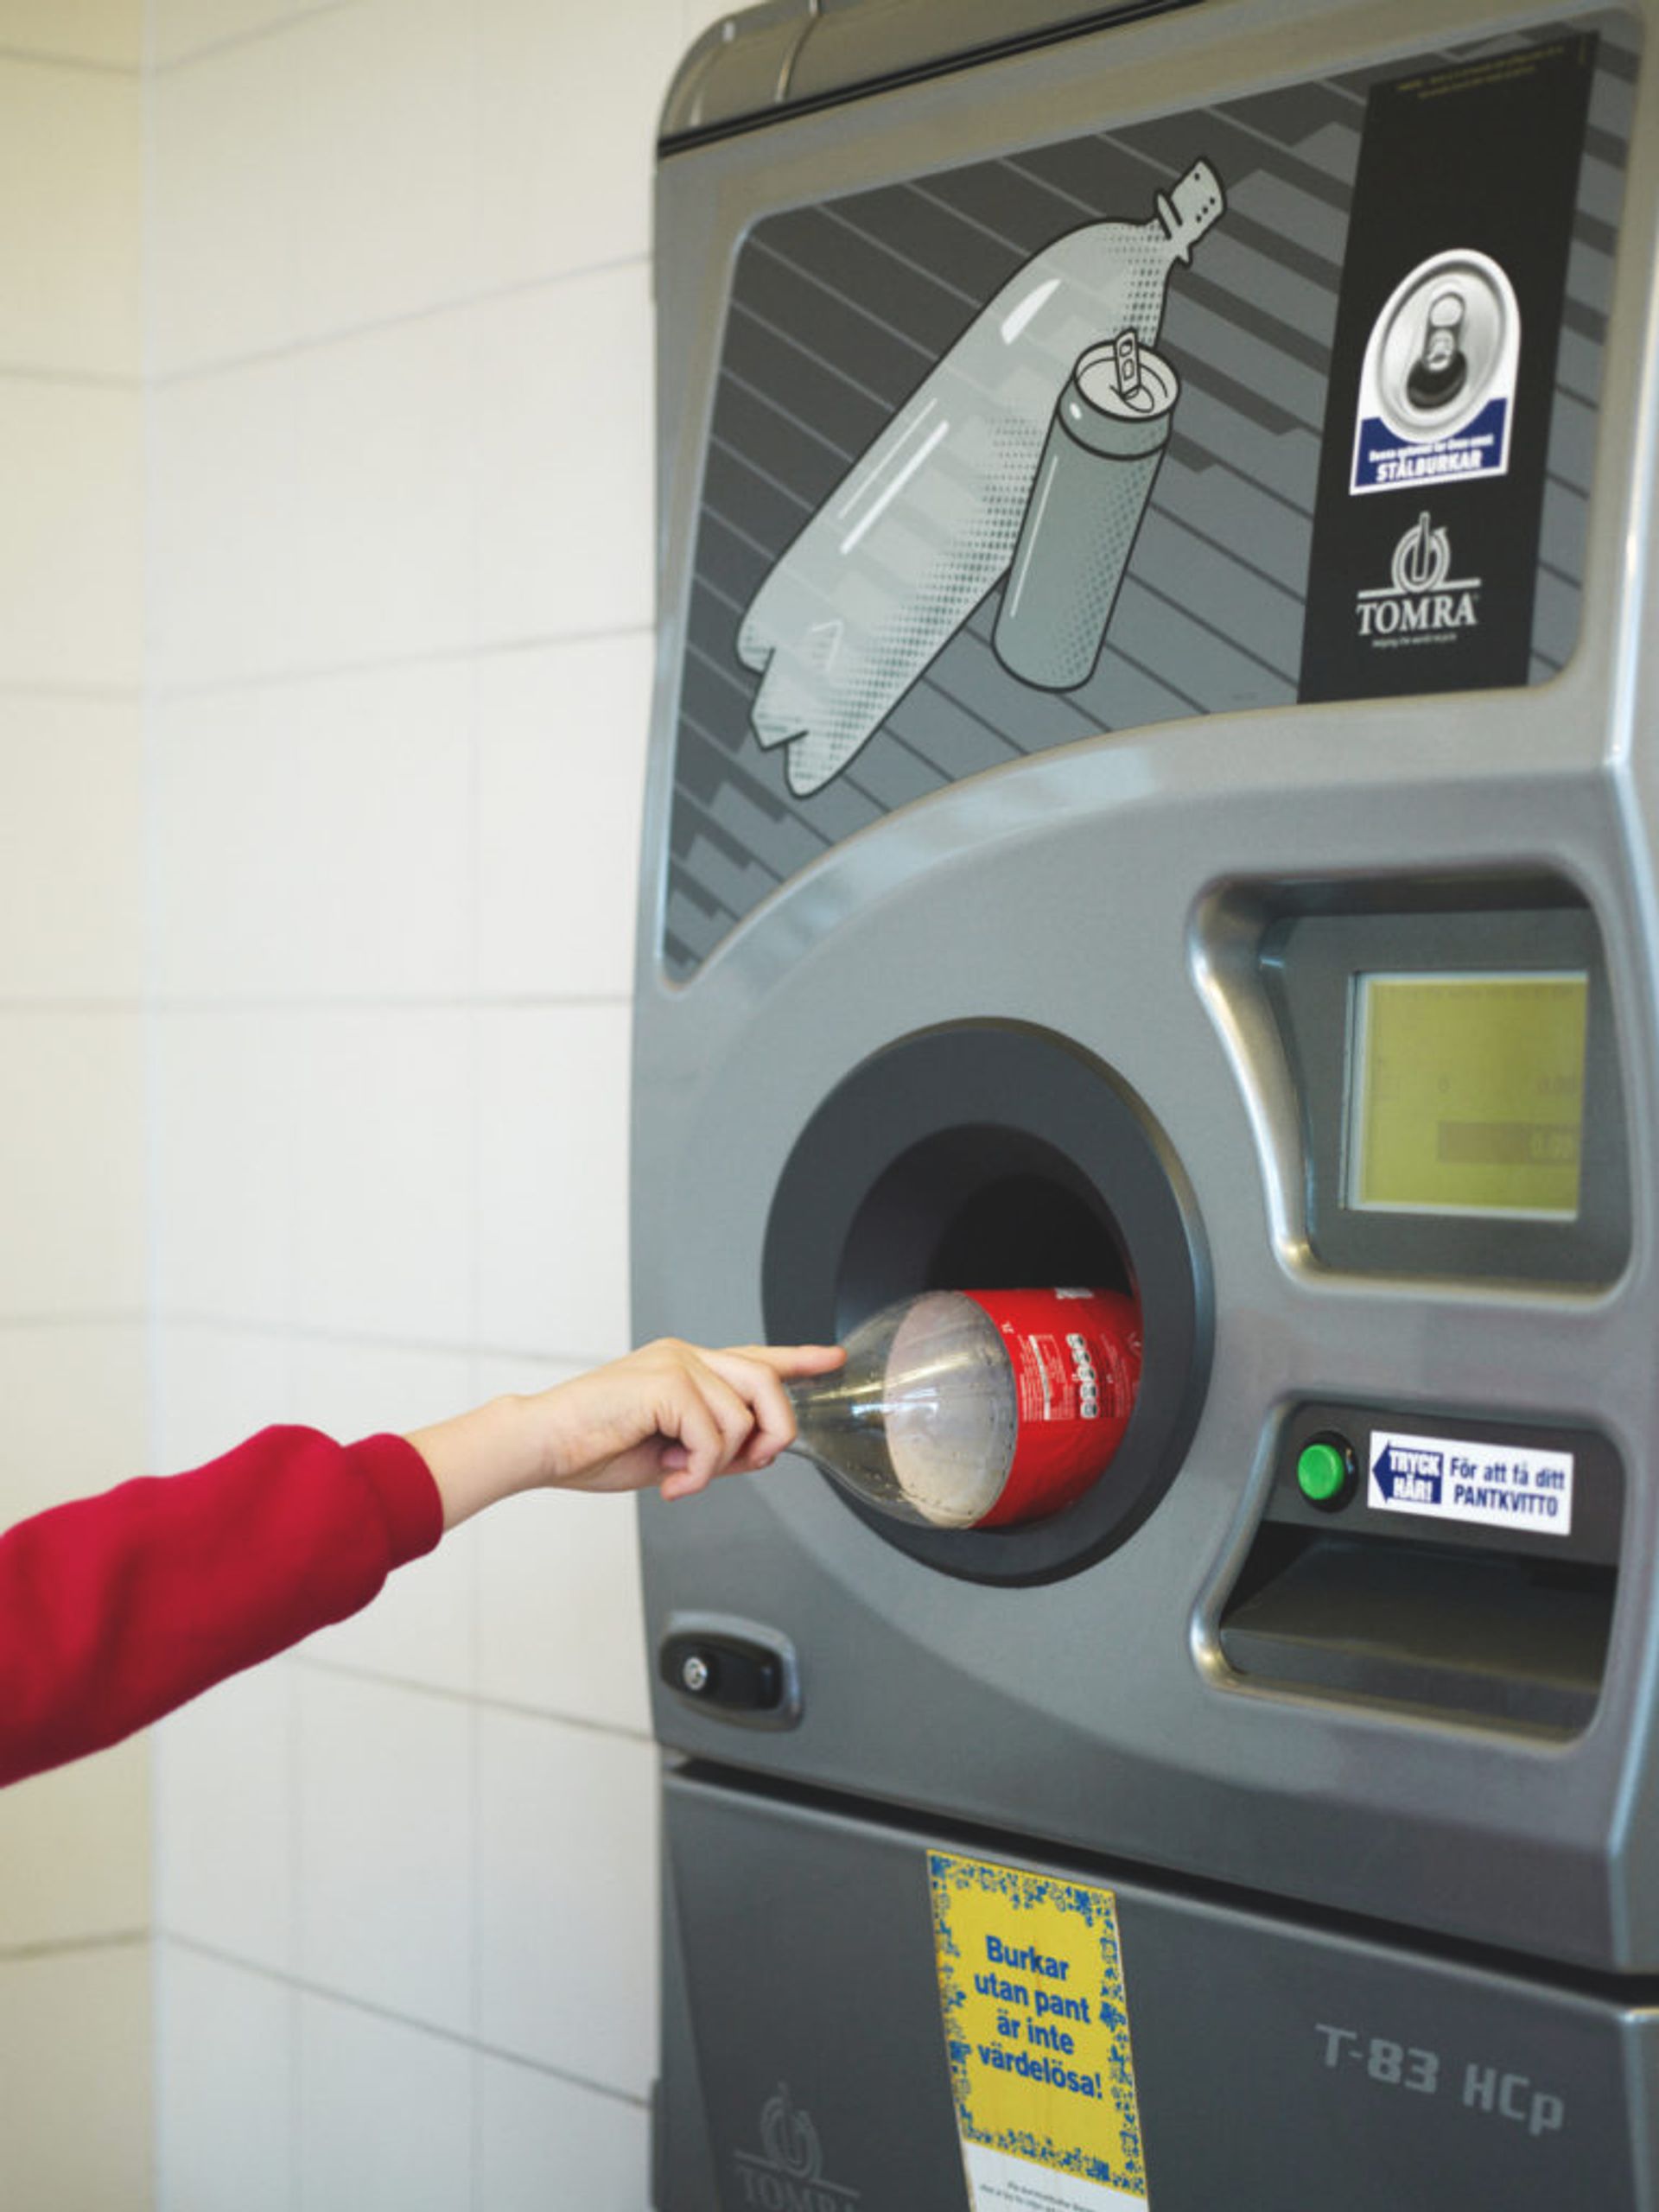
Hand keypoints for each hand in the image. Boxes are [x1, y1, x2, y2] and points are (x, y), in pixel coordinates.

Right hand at [406, 1338, 844, 1528]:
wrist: (544, 1445)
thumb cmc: (594, 1449)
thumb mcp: (672, 1452)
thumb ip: (717, 1446)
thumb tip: (763, 1453)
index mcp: (686, 1367)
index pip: (753, 1356)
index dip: (797, 1359)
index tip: (831, 1358)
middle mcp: (686, 1356)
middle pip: (765, 1382)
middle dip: (774, 1430)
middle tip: (750, 1465)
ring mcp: (677, 1364)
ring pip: (741, 1418)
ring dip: (718, 1463)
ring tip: (680, 1476)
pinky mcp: (667, 1383)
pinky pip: (714, 1436)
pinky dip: (699, 1470)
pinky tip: (671, 1480)